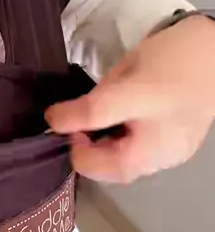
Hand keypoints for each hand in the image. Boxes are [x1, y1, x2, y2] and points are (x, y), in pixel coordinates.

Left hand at [45, 16, 214, 182]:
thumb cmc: (171, 65)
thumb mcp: (122, 87)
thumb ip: (88, 111)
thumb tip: (54, 122)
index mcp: (148, 156)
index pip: (92, 166)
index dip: (72, 143)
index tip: (66, 116)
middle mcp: (161, 161)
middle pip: (109, 164)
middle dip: (88, 141)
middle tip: (80, 112)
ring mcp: (171, 147)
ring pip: (123, 152)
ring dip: (104, 138)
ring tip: (102, 109)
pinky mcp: (176, 133)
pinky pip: (140, 141)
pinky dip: (122, 132)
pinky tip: (124, 109)